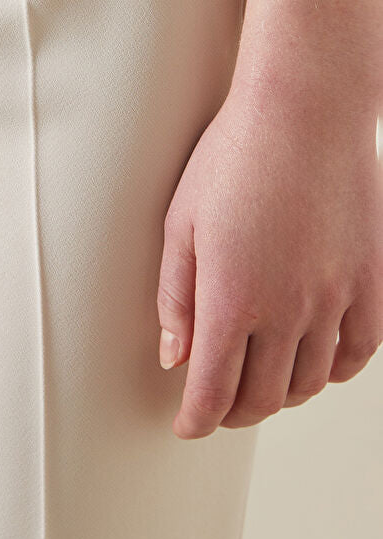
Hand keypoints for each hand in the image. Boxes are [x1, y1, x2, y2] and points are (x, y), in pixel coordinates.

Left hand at [156, 70, 381, 438]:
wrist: (305, 112)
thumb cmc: (233, 157)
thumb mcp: (181, 224)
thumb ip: (175, 297)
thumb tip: (175, 357)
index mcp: (232, 299)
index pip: (213, 391)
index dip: (197, 420)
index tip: (187, 426)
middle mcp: (288, 310)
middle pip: (262, 397)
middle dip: (232, 412)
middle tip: (216, 406)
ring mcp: (336, 299)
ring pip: (310, 382)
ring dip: (279, 394)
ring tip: (258, 382)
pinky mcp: (371, 283)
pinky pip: (357, 353)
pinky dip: (332, 371)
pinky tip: (312, 363)